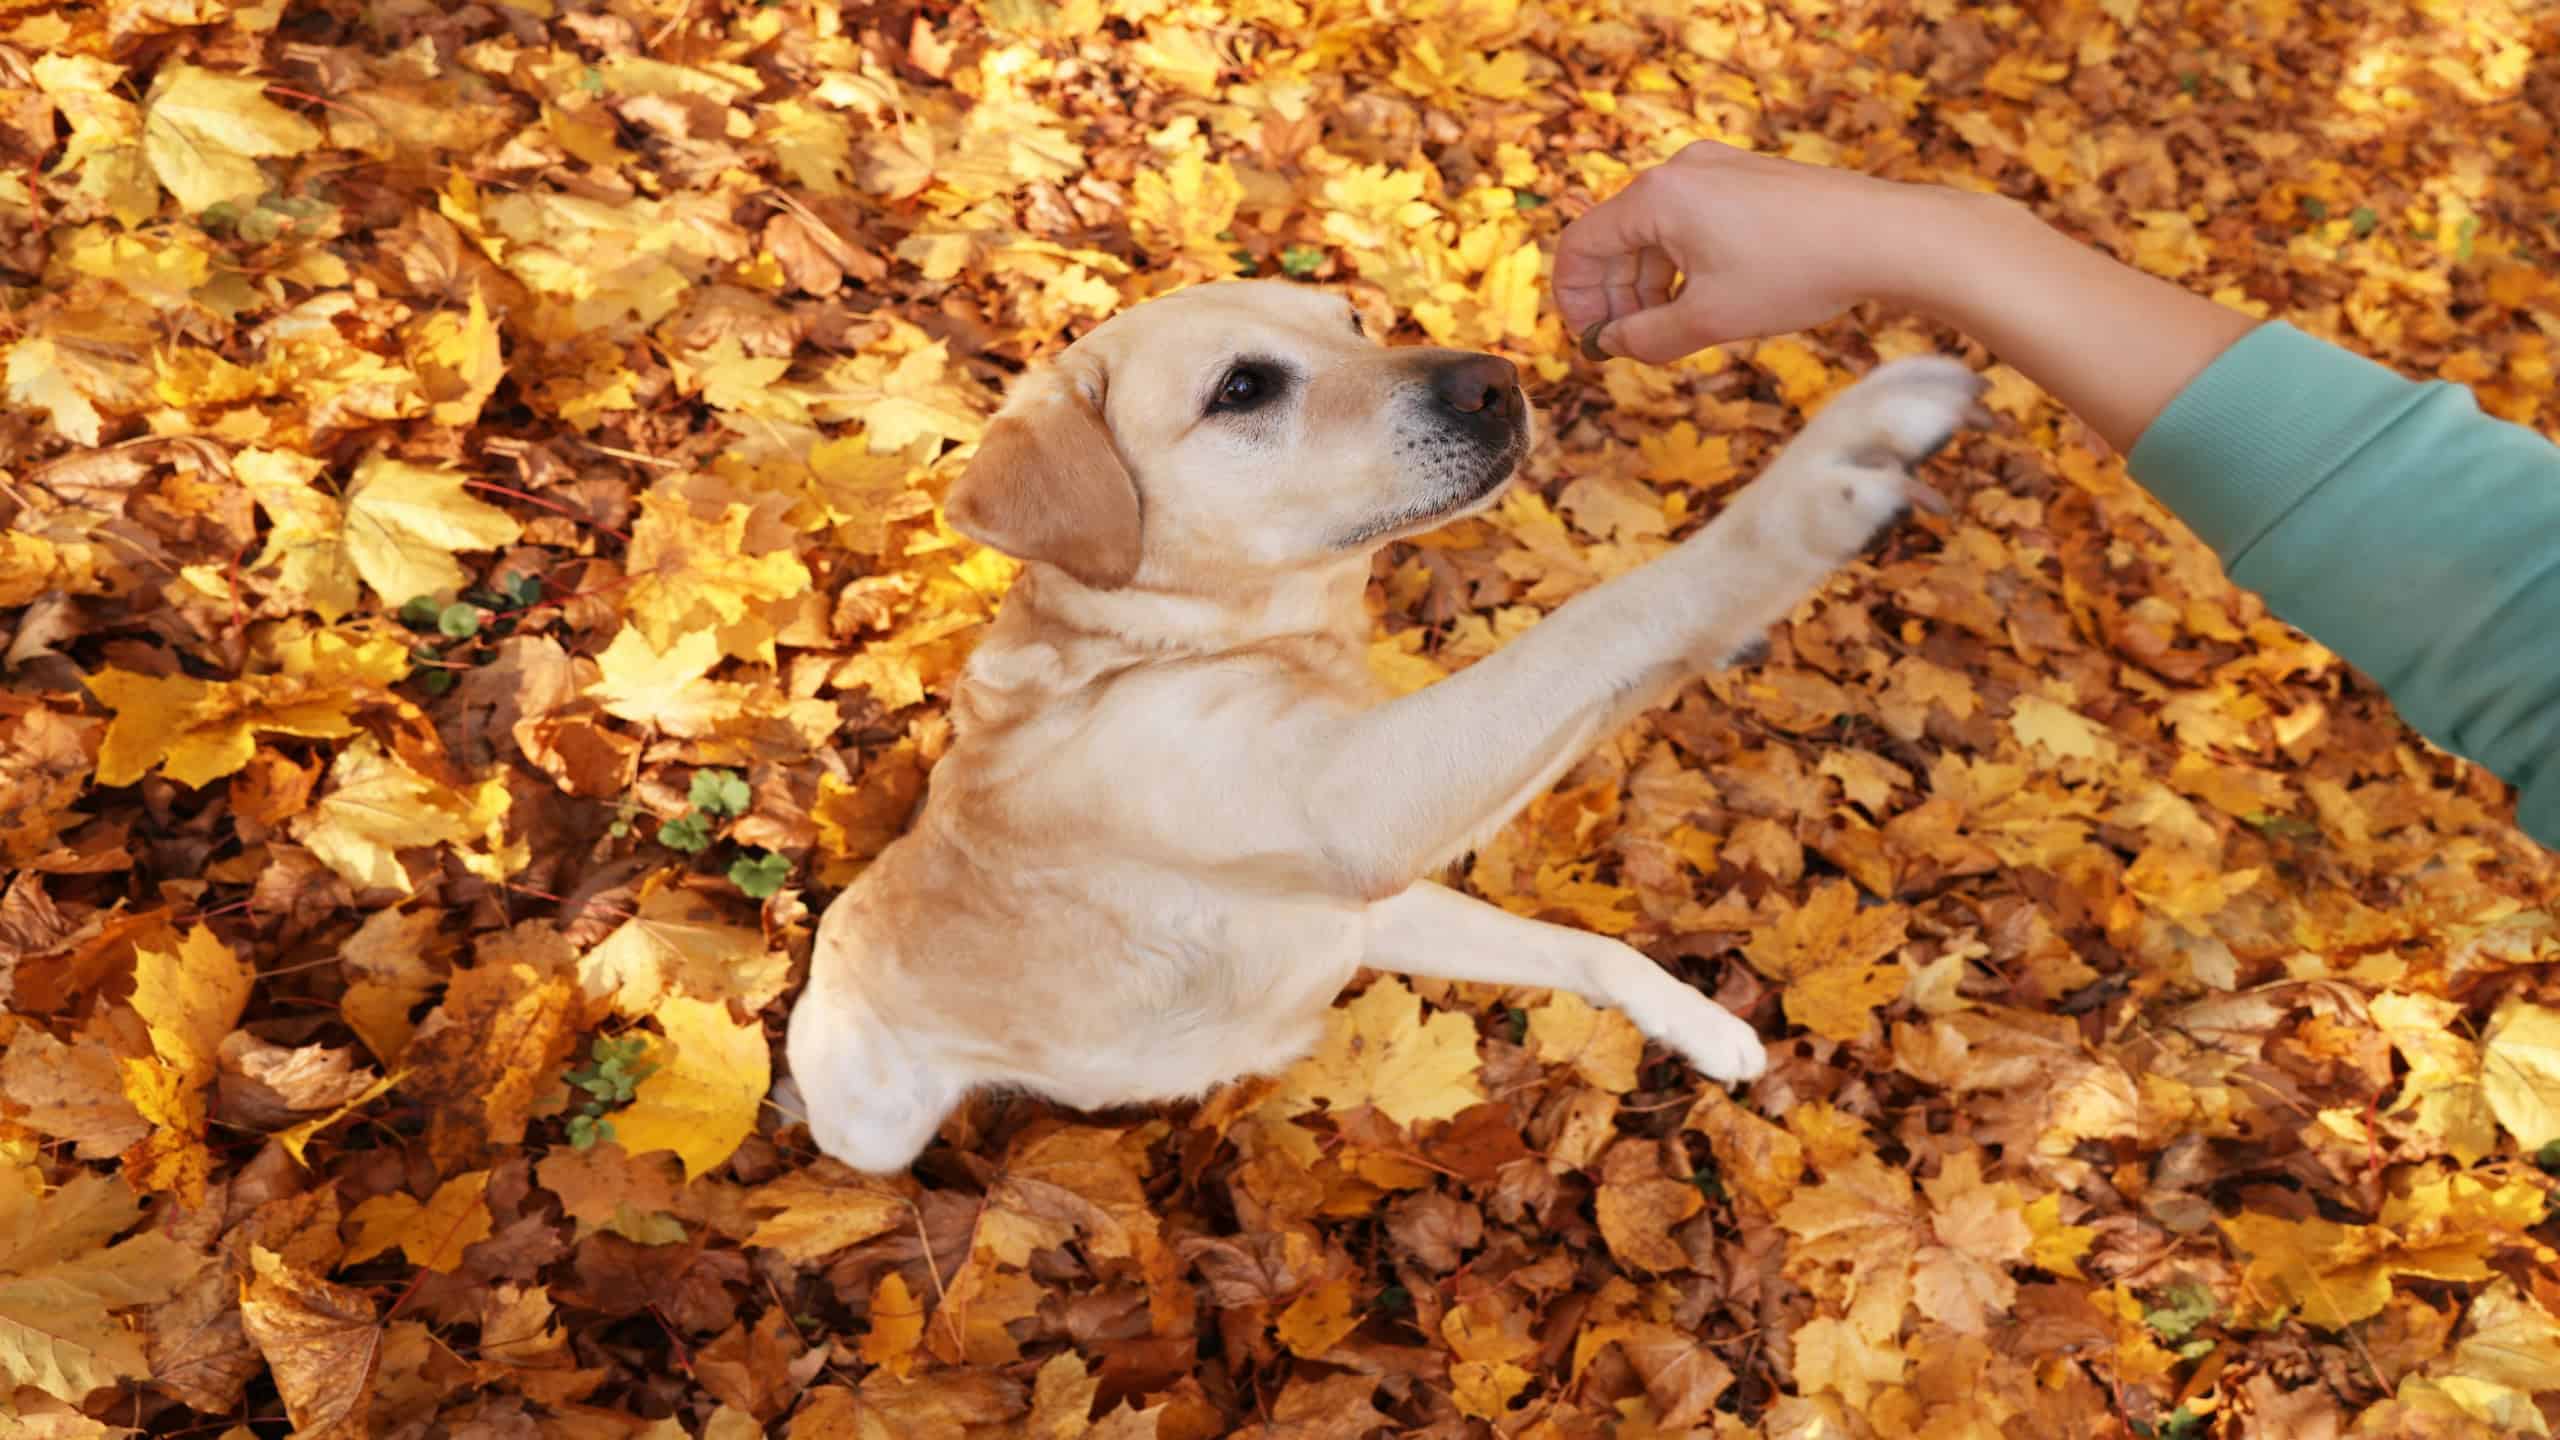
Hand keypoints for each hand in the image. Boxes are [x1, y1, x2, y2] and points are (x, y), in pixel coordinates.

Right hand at [1553, 141, 1946, 363]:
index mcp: (1656, 198)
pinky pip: (1692, 220)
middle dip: (1616, 295)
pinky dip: (1685, 262)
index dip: (1574, 300)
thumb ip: (1646, 338)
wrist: (1883, 236)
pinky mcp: (1747, 177)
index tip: (1589, 340)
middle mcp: (1679, 171)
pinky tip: (1708, 299)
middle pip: (1617, 238)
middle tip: (1630, 345)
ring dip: (1651, 283)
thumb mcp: (1709, 320)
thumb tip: (1613, 345)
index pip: (1580, 245)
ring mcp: (1717, 168)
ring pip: (1657, 232)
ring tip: (1672, 330)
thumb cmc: (1795, 273)